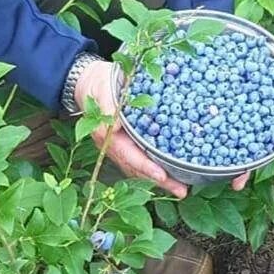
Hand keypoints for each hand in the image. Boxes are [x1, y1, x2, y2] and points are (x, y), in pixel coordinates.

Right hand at [74, 60, 249, 197]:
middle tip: (181, 191)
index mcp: (108, 137)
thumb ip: (106, 105)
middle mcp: (117, 146)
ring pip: (144, 167)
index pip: (129, 156)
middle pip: (139, 168)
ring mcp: (125, 146)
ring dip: (163, 179)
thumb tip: (113, 127)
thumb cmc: (97, 85)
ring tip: (182, 188)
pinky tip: (177, 170)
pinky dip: (161, 165)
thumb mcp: (100, 89)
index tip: (161, 176)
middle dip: (160, 181)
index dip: (146, 167)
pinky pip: (147, 156)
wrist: (91, 82)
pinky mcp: (133, 140)